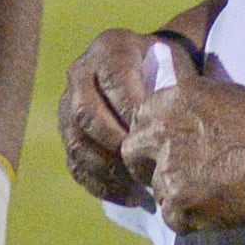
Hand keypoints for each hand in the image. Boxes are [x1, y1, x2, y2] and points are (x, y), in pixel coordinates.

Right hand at [59, 27, 187, 205]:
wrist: (151, 71)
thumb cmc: (169, 71)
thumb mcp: (177, 68)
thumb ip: (175, 90)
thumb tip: (175, 127)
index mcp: (110, 48)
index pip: (114, 81)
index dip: (132, 111)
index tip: (158, 136)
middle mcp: (80, 72)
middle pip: (86, 113)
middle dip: (116, 144)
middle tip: (145, 165)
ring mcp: (68, 102)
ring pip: (76, 141)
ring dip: (108, 169)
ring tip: (139, 187)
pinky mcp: (68, 132)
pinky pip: (75, 162)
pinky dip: (101, 184)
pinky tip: (131, 196)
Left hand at [121, 76, 244, 233]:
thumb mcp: (219, 94)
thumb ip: (189, 101)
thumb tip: (179, 95)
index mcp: (169, 103)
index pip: (139, 121)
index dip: (152, 137)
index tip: (167, 146)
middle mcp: (159, 134)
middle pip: (132, 154)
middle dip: (147, 165)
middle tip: (175, 175)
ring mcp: (168, 172)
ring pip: (157, 190)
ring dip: (177, 195)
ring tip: (210, 194)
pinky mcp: (180, 205)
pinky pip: (173, 220)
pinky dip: (192, 220)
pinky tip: (216, 210)